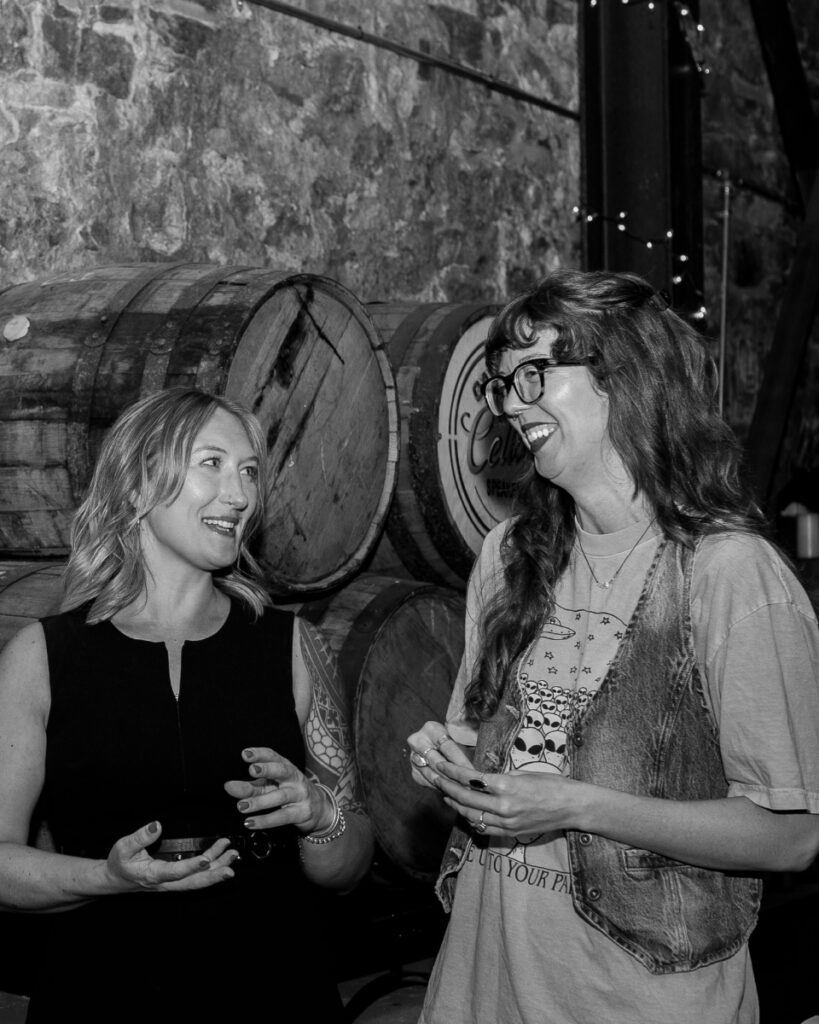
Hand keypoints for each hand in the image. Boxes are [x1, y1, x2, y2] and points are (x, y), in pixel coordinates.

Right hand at [104, 821, 236, 892]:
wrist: (115, 879)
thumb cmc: (120, 863)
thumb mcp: (123, 847)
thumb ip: (139, 837)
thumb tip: (156, 825)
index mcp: (152, 875)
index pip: (174, 872)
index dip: (190, 867)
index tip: (205, 860)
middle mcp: (165, 882)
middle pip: (192, 883)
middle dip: (213, 875)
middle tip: (230, 867)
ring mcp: (172, 882)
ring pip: (198, 880)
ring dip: (216, 869)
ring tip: (232, 855)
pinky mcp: (177, 879)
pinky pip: (196, 876)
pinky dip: (212, 868)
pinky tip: (223, 857)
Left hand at [224, 747, 332, 834]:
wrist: (317, 809)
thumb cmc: (288, 793)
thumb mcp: (270, 787)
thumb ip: (250, 787)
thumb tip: (229, 786)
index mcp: (285, 767)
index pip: (273, 756)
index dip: (260, 754)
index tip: (245, 754)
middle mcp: (294, 778)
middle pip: (282, 771)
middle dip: (267, 769)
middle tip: (251, 769)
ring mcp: (299, 795)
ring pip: (280, 796)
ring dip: (259, 801)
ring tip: (241, 806)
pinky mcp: (302, 813)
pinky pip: (282, 816)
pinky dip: (265, 820)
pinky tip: (250, 822)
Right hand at [407, 721, 473, 790]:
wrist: (438, 744)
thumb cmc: (456, 740)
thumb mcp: (461, 737)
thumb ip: (470, 744)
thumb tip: (488, 755)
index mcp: (431, 729)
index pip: (448, 747)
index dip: (462, 761)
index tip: (474, 773)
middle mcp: (417, 741)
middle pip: (438, 762)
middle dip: (456, 776)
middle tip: (471, 786)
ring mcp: (413, 757)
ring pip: (432, 775)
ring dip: (450, 785)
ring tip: (466, 792)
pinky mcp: (415, 773)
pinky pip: (429, 783)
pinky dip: (442, 789)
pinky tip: (455, 793)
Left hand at [433, 758, 586, 837]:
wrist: (573, 807)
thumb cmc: (553, 784)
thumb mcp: (524, 773)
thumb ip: (501, 779)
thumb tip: (481, 779)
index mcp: (507, 786)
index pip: (471, 779)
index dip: (452, 773)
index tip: (441, 766)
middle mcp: (504, 806)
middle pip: (466, 798)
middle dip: (447, 787)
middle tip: (436, 778)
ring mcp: (507, 822)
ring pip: (472, 816)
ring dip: (456, 804)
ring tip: (446, 794)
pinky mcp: (512, 833)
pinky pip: (485, 828)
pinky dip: (472, 819)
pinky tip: (465, 810)